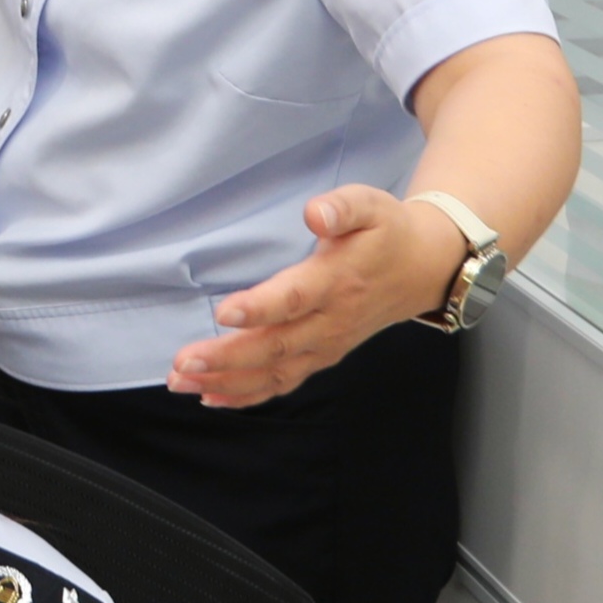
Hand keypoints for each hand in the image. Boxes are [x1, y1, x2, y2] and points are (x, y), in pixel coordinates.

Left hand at [169, 185, 467, 407]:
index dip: (261, 308)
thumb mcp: (370, 205)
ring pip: (274, 372)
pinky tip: (212, 397)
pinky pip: (284, 383)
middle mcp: (331, 321)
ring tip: (181, 382)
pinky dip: (248, 395)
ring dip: (226, 382)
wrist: (421, 269)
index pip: (295, 299)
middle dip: (226, 358)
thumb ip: (342, 207)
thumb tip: (315, 213)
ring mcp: (326, 345)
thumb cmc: (386, 233)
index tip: (224, 313)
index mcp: (337, 281)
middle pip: (276, 345)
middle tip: (183, 362)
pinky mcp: (322, 357)